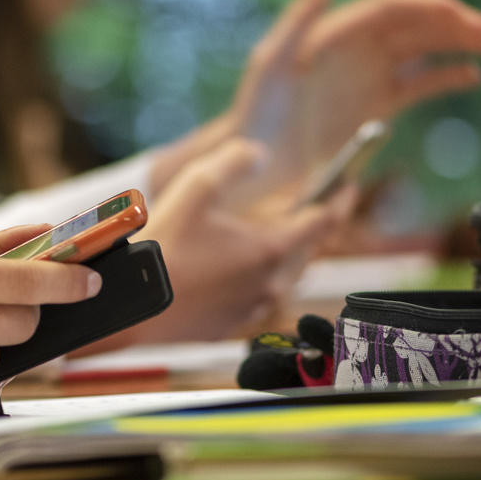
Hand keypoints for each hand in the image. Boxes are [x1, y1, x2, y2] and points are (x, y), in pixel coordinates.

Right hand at [128, 140, 352, 342]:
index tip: (346, 186)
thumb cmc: (164, 246)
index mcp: (270, 249)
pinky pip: (257, 299)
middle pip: (306, 252)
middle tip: (316, 208)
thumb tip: (259, 153)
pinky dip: (259, 279)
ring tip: (276, 237)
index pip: (321, 221)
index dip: (338, 199)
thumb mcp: (196, 186)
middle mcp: (270, 283)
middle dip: (314, 228)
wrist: (133, 306)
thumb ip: (234, 160)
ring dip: (286, 256)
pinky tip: (239, 269)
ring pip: (284, 278)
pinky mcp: (231, 326)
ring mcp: (252, 309)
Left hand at [226, 0, 480, 172]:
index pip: (390, 7)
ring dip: (456, 43)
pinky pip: (417, 85)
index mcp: (336, 34)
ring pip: (421, 49)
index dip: (427, 6)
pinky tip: (471, 76)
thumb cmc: (256, 112)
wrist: (257, 162)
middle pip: (413, 24)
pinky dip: (445, 77)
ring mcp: (366, 77)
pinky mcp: (374, 106)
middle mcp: (355, 50)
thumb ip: (299, 20)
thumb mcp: (272, 63)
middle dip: (452, 22)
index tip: (459, 15)